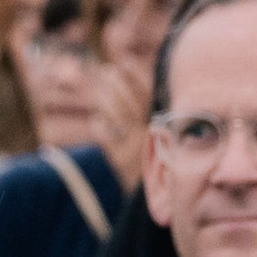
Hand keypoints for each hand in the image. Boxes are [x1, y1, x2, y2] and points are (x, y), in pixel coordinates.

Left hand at [91, 49, 151, 190]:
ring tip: (99, 87)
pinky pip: (110, 141)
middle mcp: (149, 132)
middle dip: (118, 84)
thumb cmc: (155, 160)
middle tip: (106, 70)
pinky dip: (102, 130)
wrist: (156, 197)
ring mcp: (136, 146)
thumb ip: (148, 112)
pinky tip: (96, 121)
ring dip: (108, 100)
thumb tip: (136, 85)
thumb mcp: (157, 134)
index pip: (148, 93)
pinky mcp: (123, 162)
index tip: (125, 59)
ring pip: (120, 117)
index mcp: (160, 122)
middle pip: (132, 102)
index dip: (136, 75)